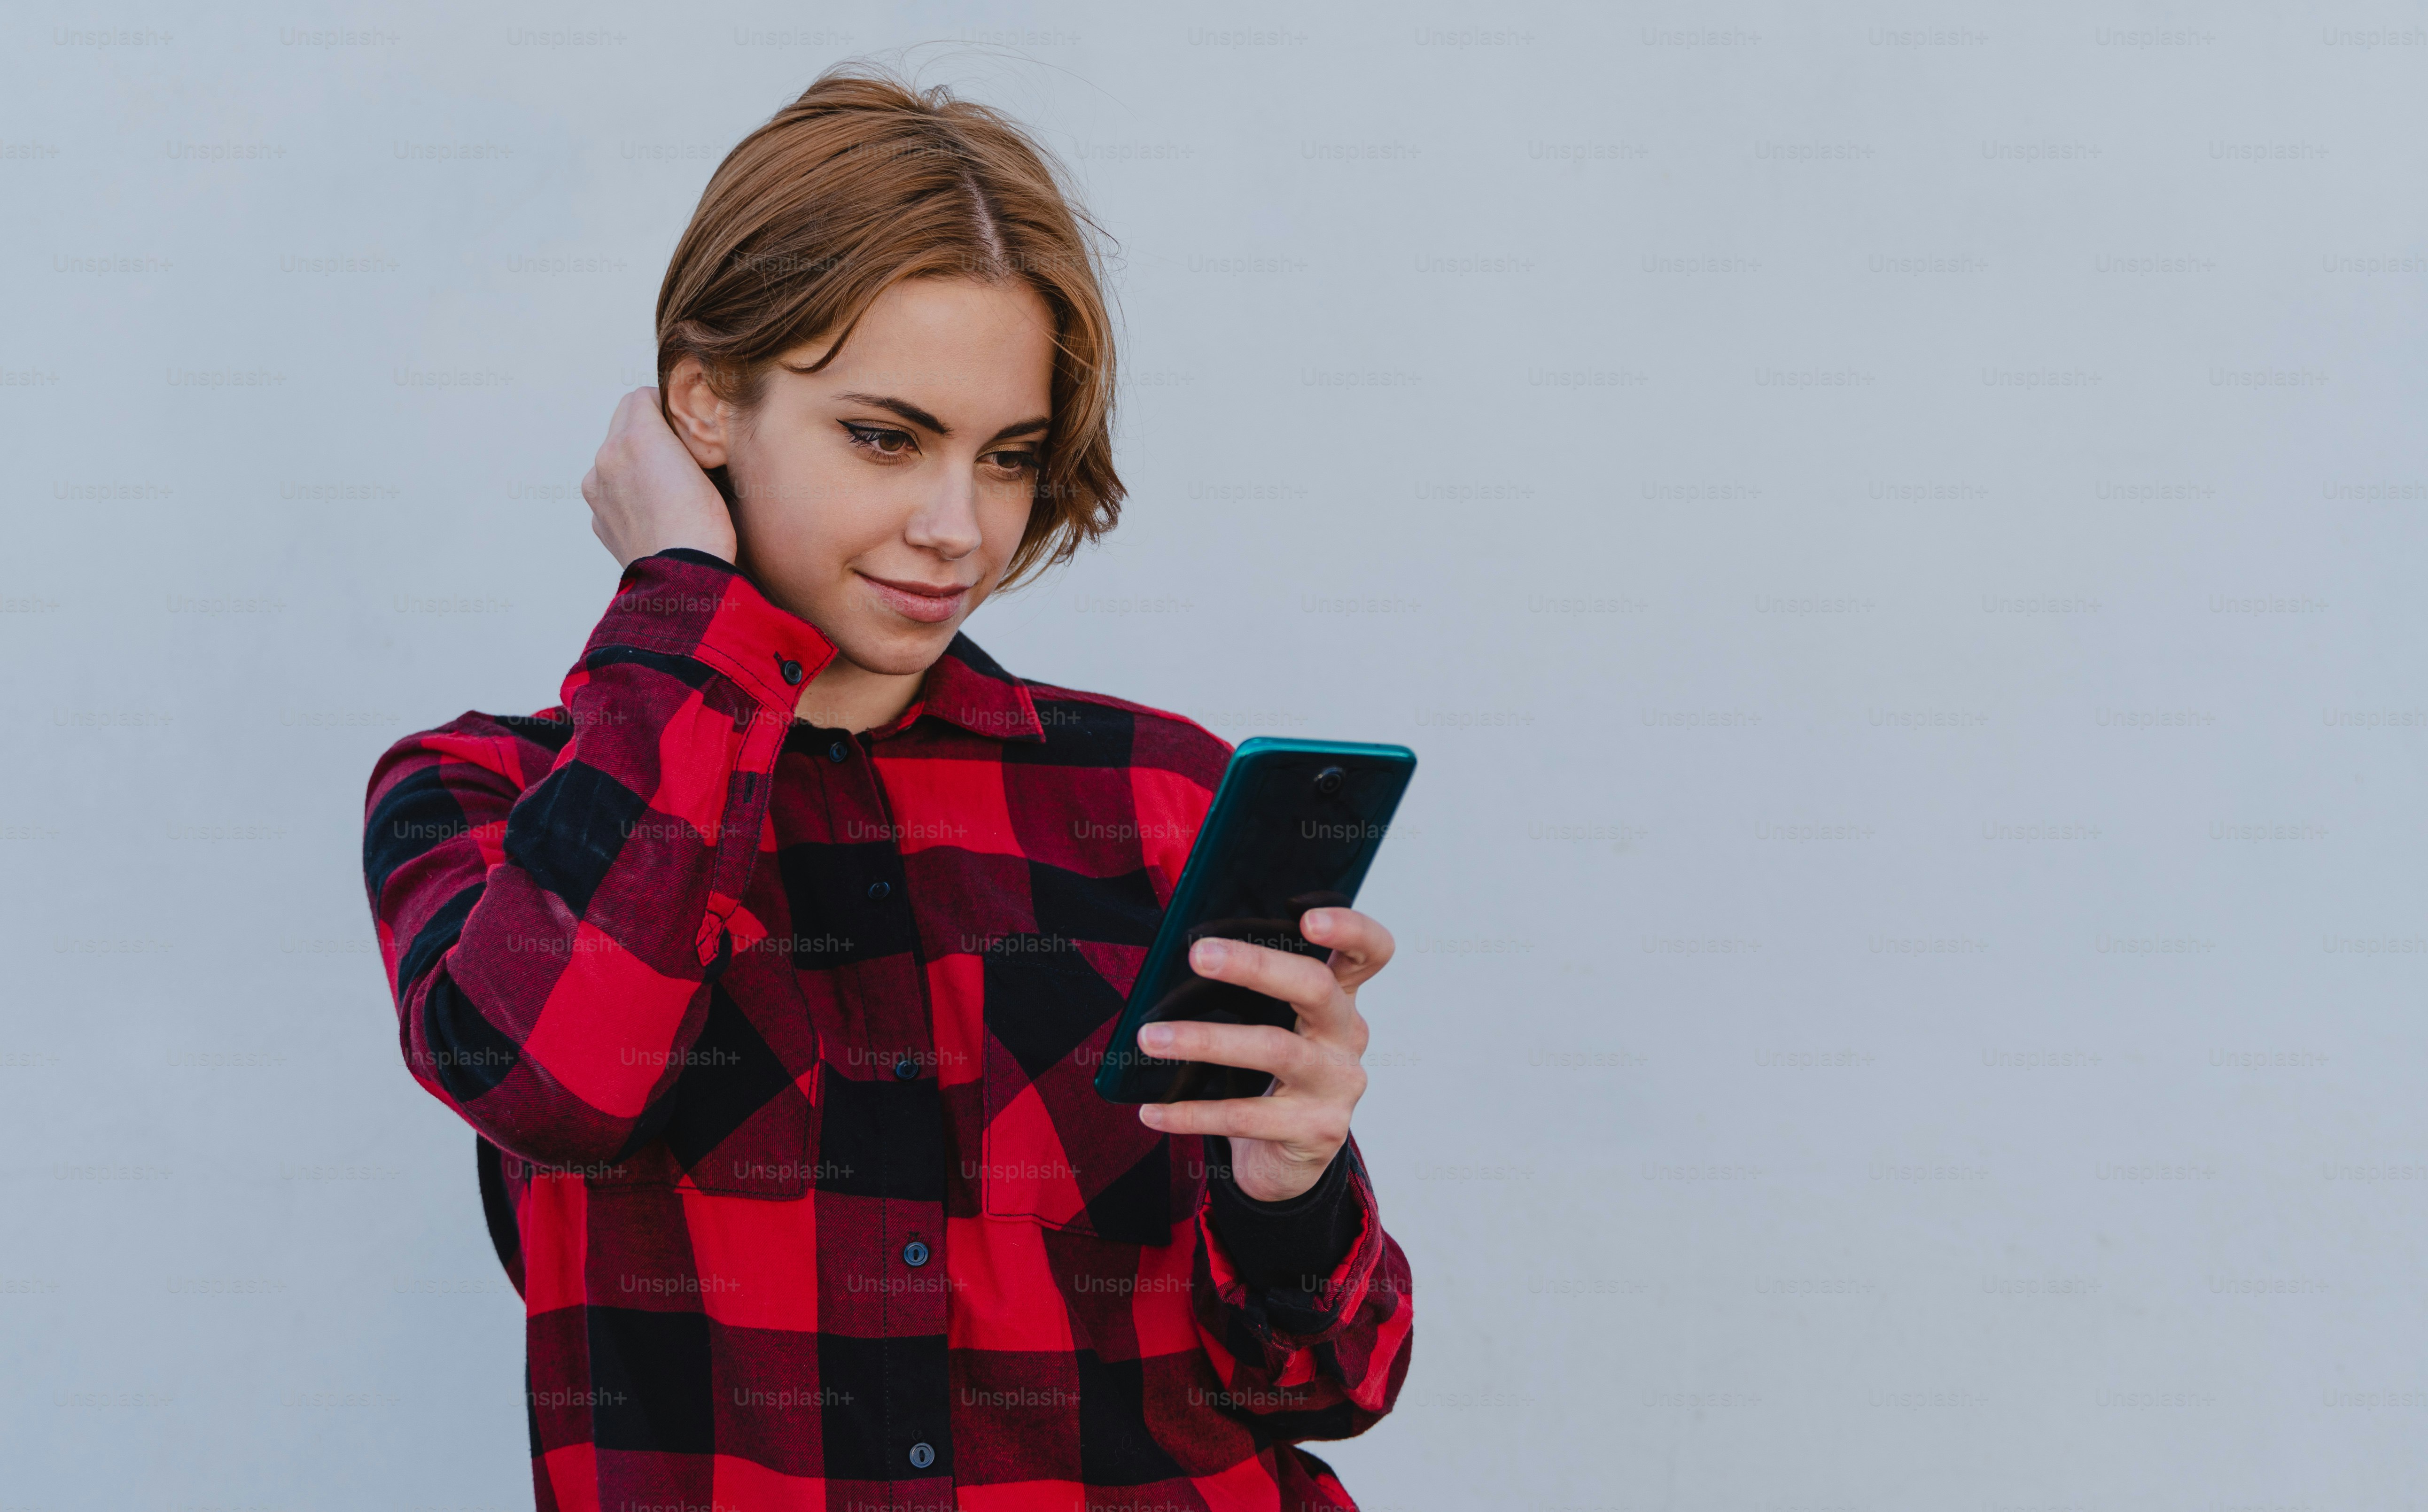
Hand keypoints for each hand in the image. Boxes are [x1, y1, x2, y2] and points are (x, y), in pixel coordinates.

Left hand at [580, 387, 736, 567]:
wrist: (682, 578)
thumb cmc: (703, 526)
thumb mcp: (704, 465)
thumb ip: (680, 435)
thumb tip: (673, 428)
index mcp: (632, 438)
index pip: (642, 397)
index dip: (666, 406)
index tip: (682, 422)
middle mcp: (606, 459)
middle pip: (623, 422)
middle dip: (647, 430)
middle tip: (677, 451)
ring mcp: (598, 491)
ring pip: (615, 458)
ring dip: (635, 461)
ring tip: (667, 486)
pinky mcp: (598, 519)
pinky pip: (611, 492)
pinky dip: (627, 493)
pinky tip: (654, 511)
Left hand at [1136, 907, 1390, 1201]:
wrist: (1289, 1160)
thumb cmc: (1273, 1078)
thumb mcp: (1275, 1027)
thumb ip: (1251, 994)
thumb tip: (1188, 956)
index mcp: (1340, 1000)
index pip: (1369, 952)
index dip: (1350, 928)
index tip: (1305, 916)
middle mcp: (1347, 1038)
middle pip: (1316, 988)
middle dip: (1256, 966)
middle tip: (1199, 955)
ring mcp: (1337, 1086)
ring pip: (1276, 1049)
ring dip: (1207, 1040)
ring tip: (1150, 1037)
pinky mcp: (1316, 1131)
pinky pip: (1247, 1117)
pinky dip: (1192, 1114)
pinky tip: (1152, 1112)